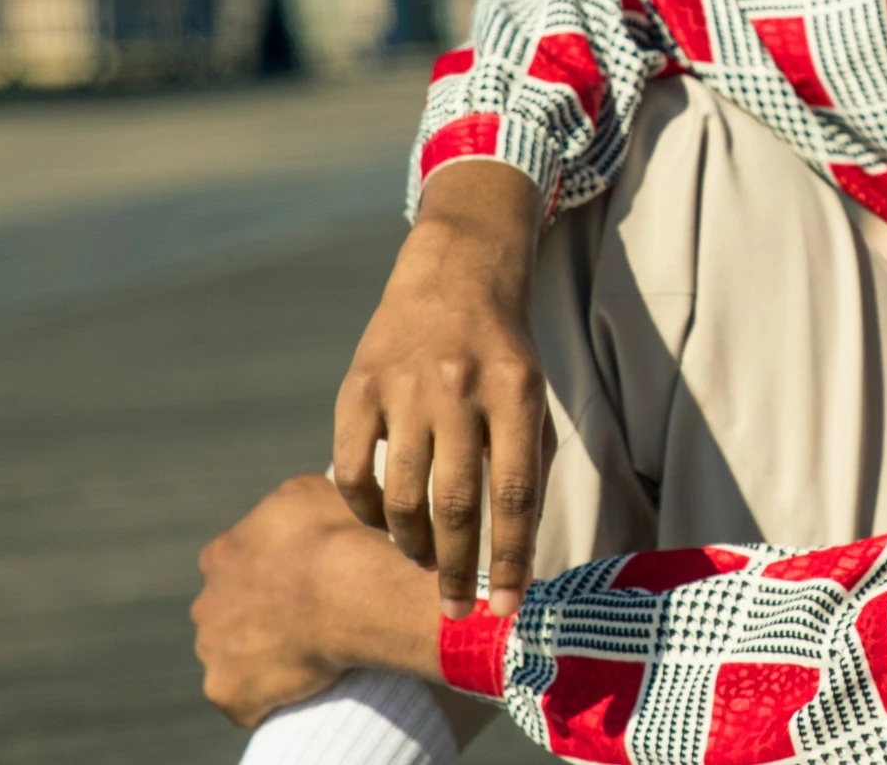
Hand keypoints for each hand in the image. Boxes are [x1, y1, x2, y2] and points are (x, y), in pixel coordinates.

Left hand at [193, 476, 438, 727]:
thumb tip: (288, 511)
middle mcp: (205, 604)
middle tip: (305, 620)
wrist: (350, 589)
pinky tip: (298, 688)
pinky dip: (266, 699)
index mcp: (219, 556)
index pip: (232, 569)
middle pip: (227, 617)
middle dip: (255, 619)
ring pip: (232, 659)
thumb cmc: (338, 536)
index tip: (299, 582)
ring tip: (306, 656)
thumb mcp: (310, 492)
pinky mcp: (226, 691)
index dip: (266, 577)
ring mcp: (212, 651)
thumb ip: (284, 505)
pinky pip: (244, 702)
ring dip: (259, 659)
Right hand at [333, 162, 551, 619]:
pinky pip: (353, 470)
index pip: (515, 495)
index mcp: (515, 393)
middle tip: (454, 610)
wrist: (456, 275)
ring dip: (412, 544)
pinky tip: (381, 523)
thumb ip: (526, 469)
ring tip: (424, 563)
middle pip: (455, 504)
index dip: (512, 559)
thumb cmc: (503, 354)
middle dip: (457, 570)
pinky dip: (365, 510)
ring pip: (400, 495)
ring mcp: (404, 387)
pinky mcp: (358, 387)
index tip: (508, 608)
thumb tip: (516, 553)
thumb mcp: (532, 400)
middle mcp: (459, 389)